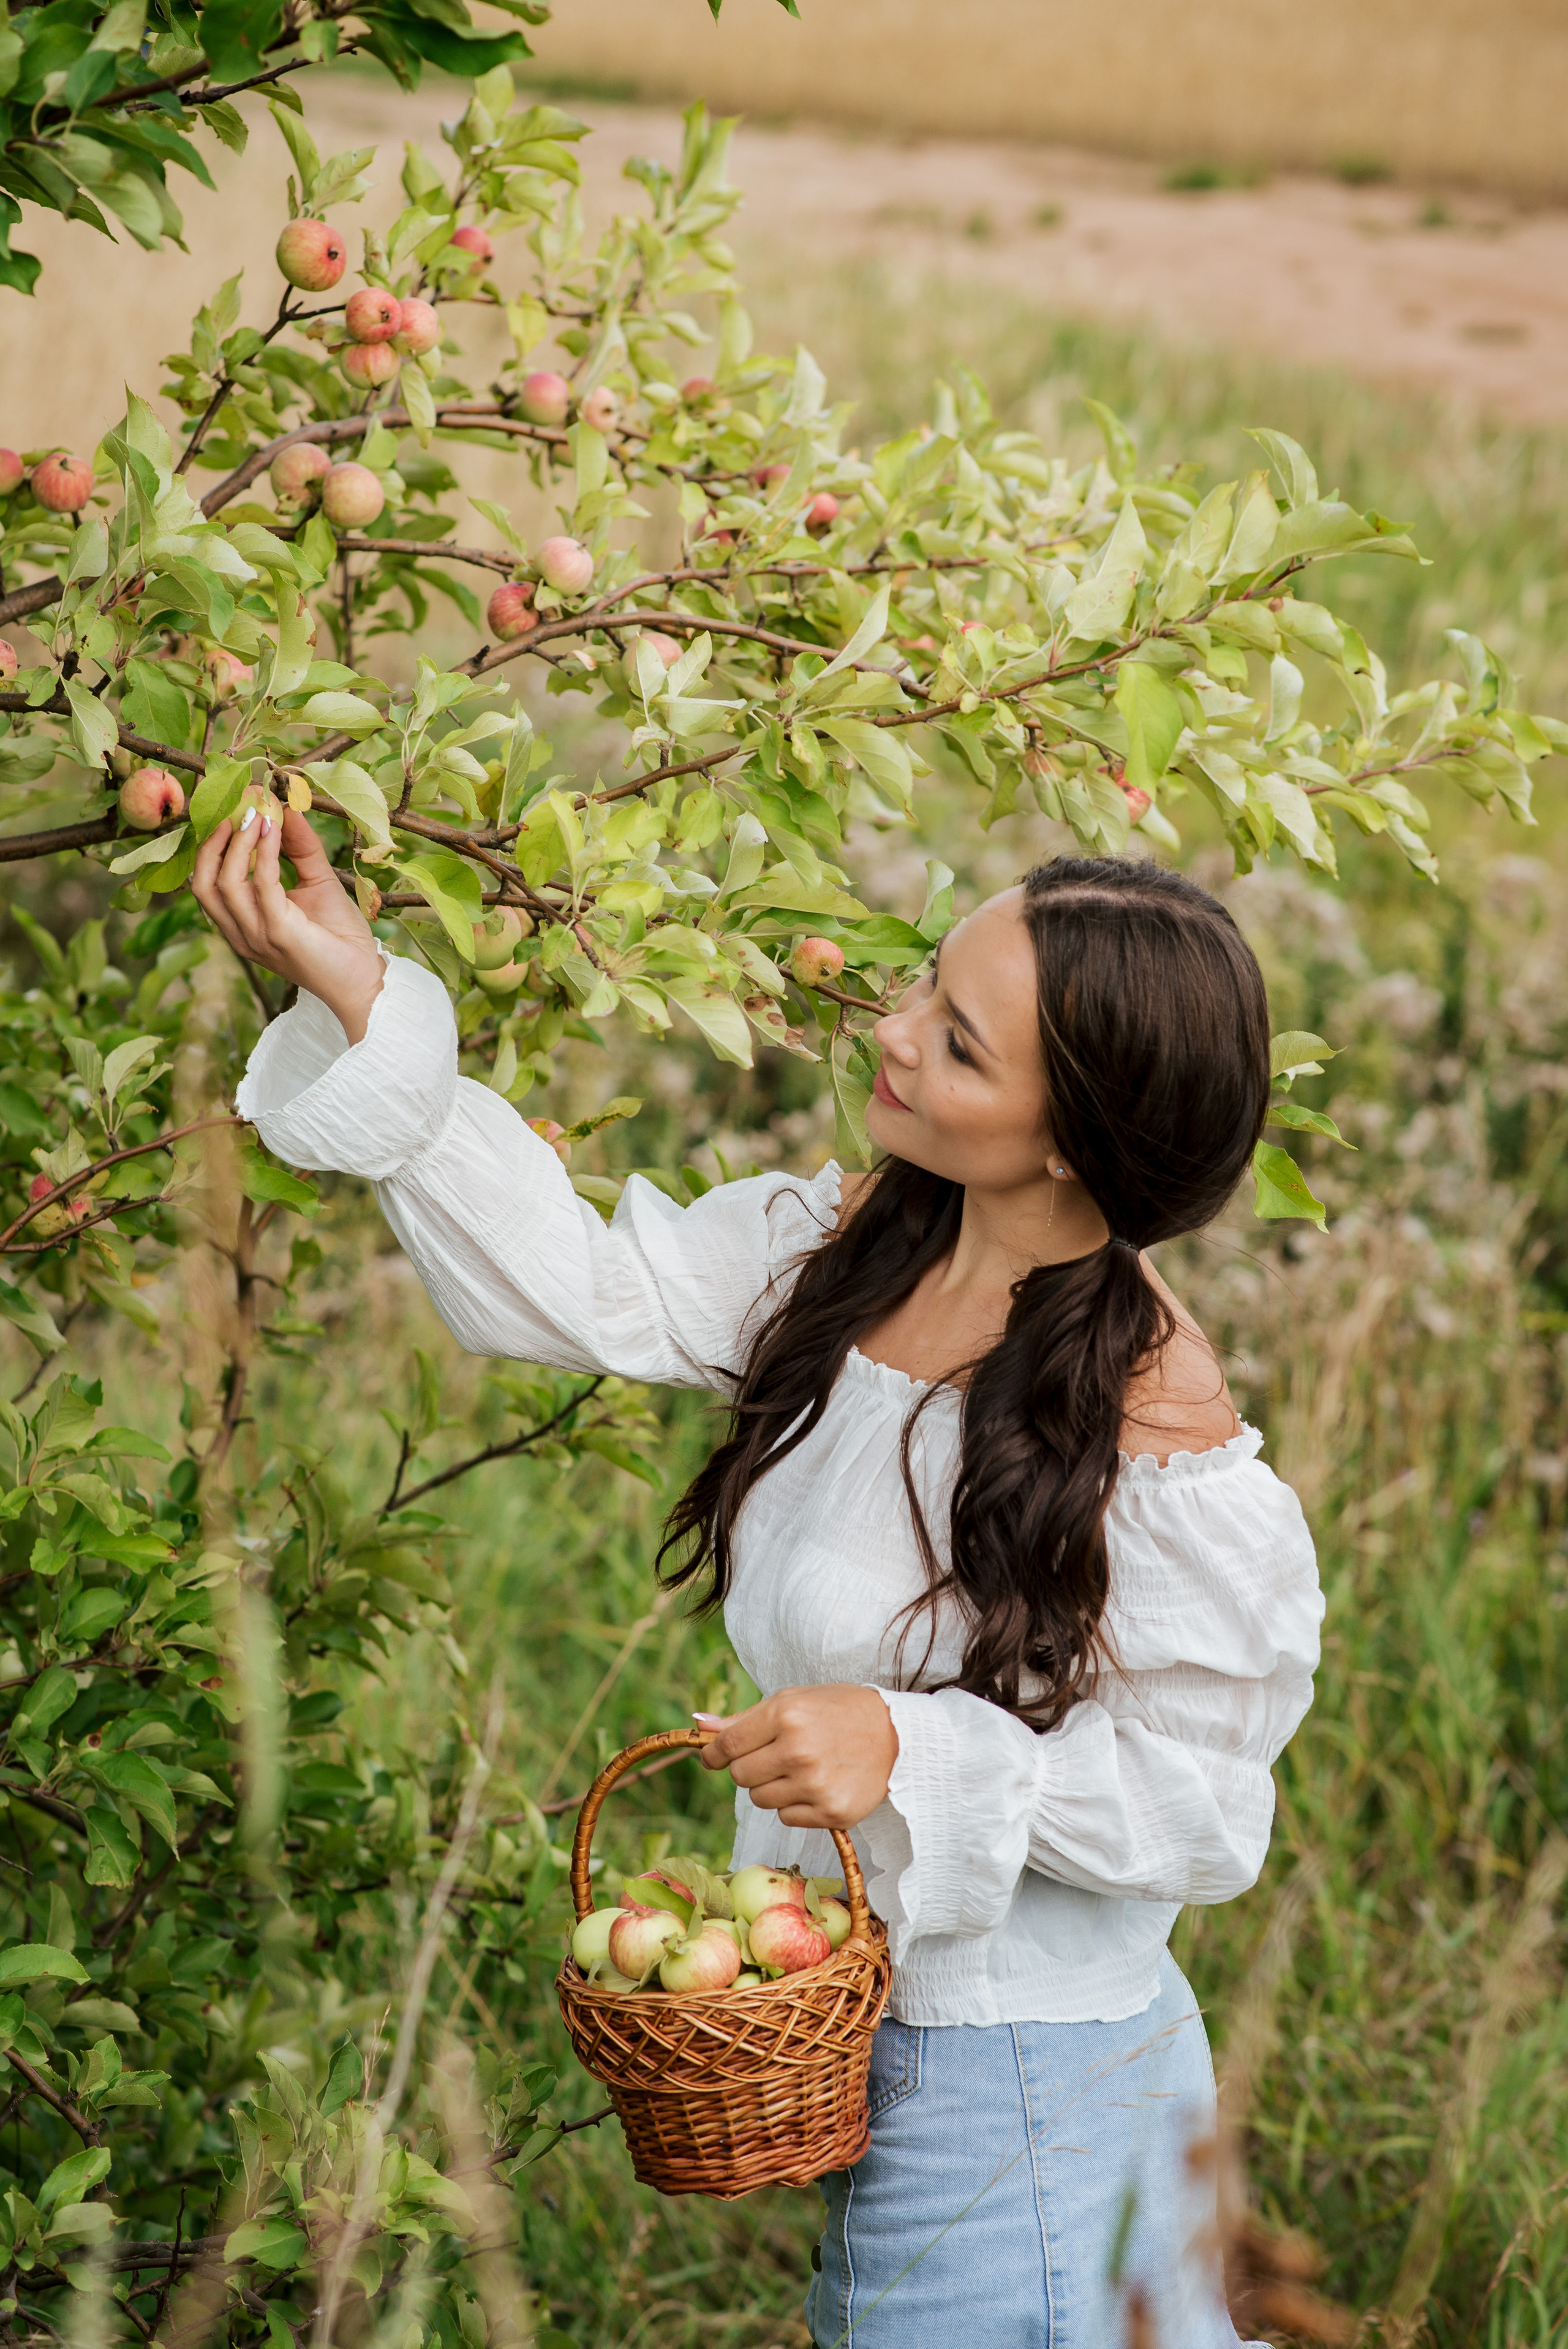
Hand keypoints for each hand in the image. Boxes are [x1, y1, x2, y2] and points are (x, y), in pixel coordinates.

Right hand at [192, 802, 385, 1042]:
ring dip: (237, 842)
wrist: (365, 979)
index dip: (214, 841)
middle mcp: (241, 932)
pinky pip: (262, 886)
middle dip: (215, 838)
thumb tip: (288, 807)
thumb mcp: (318, 882)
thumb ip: (301, 848)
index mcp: (242, 923)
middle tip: (239, 803)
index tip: (237, 803)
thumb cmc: (340, 936)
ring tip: (257, 811)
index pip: (208, 880)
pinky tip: (275, 829)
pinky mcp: (278, 934)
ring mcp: (256, 936)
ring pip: (223, 883)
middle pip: (202, 882)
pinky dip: (265, 853)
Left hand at [699, 1685, 897, 1830]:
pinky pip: (787, 1818)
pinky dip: (796, 1806)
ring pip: (760, 1800)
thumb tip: (697, 1726)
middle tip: (775, 1757)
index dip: (714, 1754)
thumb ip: (743, 1719)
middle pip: (740, 1777)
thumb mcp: (792, 1701)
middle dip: (749, 1768)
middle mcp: (797, 1751)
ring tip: (801, 1769)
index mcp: (785, 1715)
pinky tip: (818, 1785)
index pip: (727, 1745)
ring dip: (772, 1788)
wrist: (895, 1734)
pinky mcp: (831, 1813)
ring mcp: (815, 1785)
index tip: (714, 1758)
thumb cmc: (836, 1711)